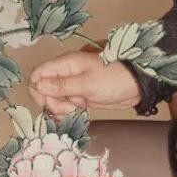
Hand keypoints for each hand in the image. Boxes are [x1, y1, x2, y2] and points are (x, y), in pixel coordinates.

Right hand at [28, 51, 142, 115]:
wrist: (138, 85)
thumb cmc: (115, 79)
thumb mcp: (87, 83)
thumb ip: (62, 85)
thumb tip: (38, 84)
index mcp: (67, 64)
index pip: (38, 74)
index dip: (38, 89)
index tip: (49, 100)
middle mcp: (68, 73)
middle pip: (44, 89)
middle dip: (52, 102)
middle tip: (69, 107)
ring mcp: (74, 84)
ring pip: (54, 98)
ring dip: (60, 108)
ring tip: (77, 108)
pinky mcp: (81, 95)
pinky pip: (66, 104)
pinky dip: (67, 111)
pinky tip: (77, 113)